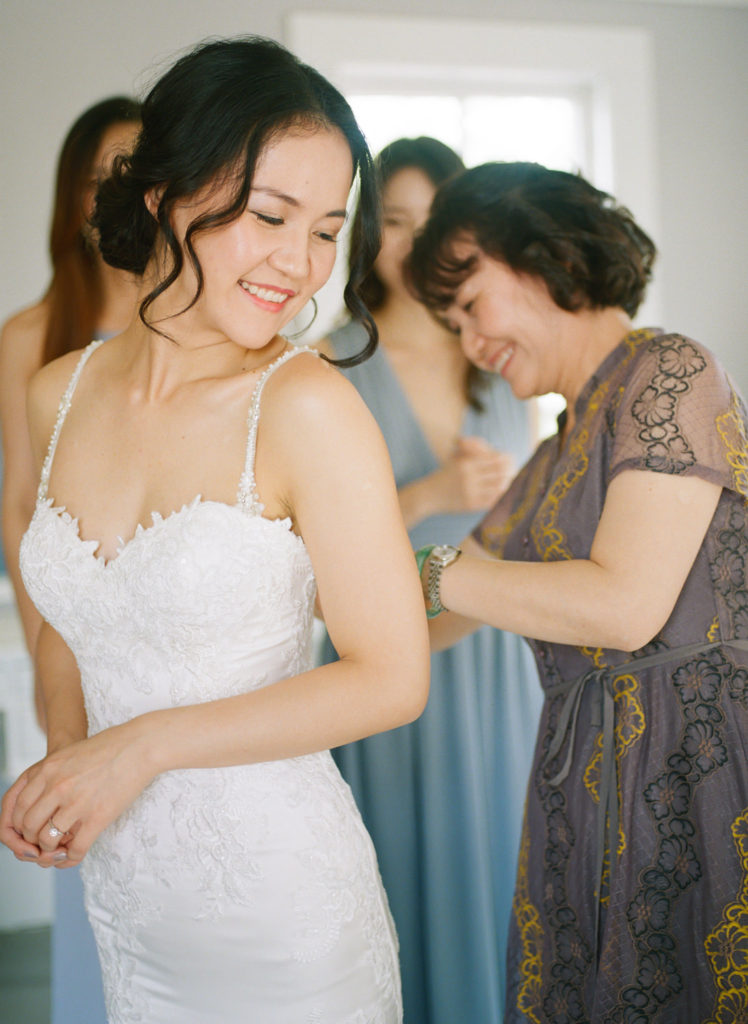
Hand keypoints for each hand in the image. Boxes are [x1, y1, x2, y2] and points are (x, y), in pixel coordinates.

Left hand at [0, 720, 153, 867]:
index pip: (17, 806)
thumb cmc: (110, 747)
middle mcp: (57, 786)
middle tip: (43, 842)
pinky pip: (76, 848)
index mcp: (47, 769)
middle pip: (28, 826)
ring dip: (50, 850)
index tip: (30, 830)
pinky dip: (71, 857)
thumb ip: (50, 775)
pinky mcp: (98, 816)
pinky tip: (75, 854)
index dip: (20, 824)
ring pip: (47, 840)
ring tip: (59, 847)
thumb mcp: (69, 754)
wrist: (140, 745)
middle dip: (33, 839)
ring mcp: (76, 802)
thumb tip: (40, 802)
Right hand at [428, 436, 515, 515]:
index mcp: (466, 463)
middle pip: (499, 474)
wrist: (428, 495)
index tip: (512, 461)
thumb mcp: (456, 459)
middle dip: (510, 473)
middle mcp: (469, 477)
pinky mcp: (470, 504)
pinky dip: (499, 498)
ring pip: (498, 488)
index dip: (507, 460)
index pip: (494, 460)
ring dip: (507, 486)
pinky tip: (503, 495)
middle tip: (516, 472)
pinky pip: (491, 501)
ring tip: (511, 484)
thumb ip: (474, 453)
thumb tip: (501, 455)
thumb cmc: (445, 475)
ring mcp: (470, 491)